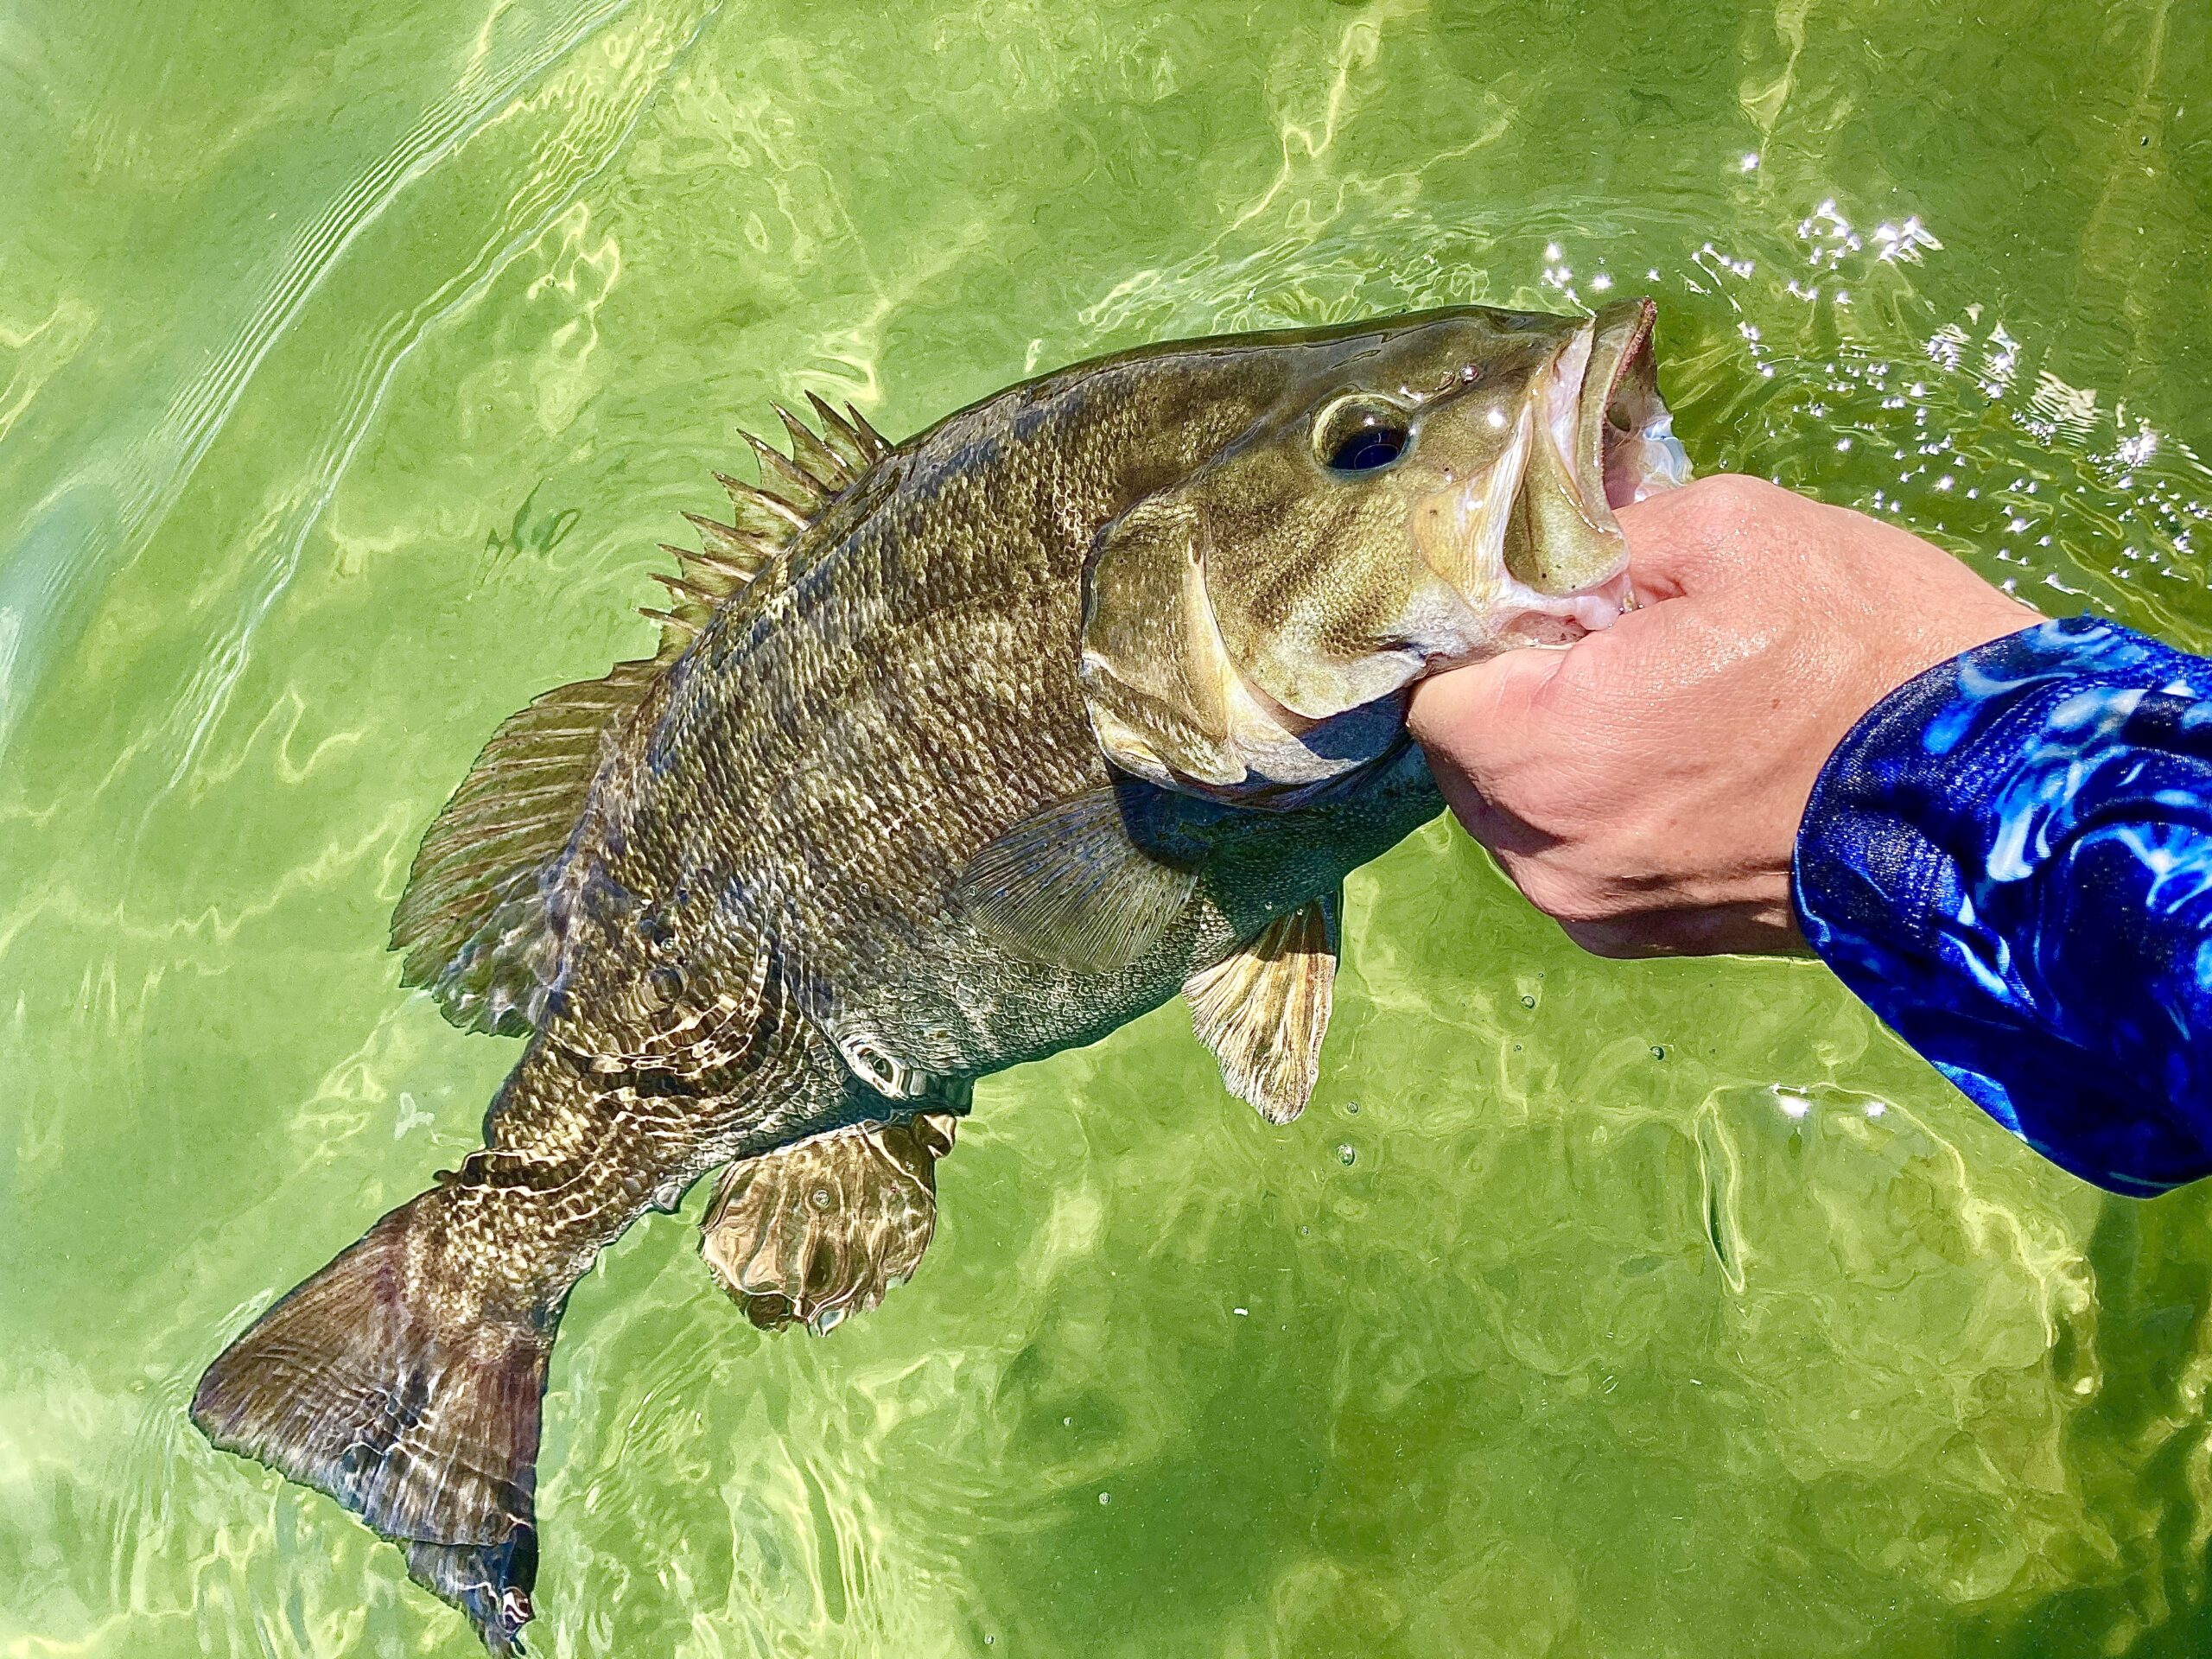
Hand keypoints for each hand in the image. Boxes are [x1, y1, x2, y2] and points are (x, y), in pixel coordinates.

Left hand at [1406, 474, 2041, 957]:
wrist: (1999, 797)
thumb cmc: (1872, 653)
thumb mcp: (1736, 531)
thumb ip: (1595, 533)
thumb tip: (1530, 533)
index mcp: (1549, 753)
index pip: (1431, 684)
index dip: (1473, 627)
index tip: (1534, 593)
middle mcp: (1548, 853)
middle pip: (1462, 751)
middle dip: (1510, 686)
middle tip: (1602, 634)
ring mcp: (1591, 905)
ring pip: (1509, 805)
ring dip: (1550, 745)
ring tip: (1649, 694)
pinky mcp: (1638, 935)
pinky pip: (1568, 850)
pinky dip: (1594, 800)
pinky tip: (1673, 755)